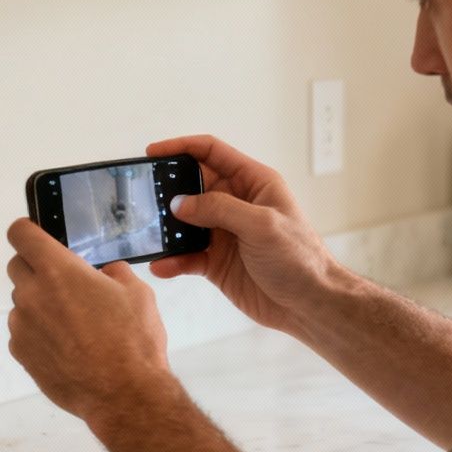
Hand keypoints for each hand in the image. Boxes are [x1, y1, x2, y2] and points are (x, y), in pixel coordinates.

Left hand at [5, 218, 175, 430]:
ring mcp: (21, 326)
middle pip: (17, 266)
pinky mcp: (20, 353)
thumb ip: (113, 273)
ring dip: (39, 304)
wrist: (122, 395)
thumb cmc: (133, 339)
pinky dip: (38, 333)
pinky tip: (65, 348)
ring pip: (21, 302)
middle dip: (36, 268)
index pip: (20, 233)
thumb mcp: (136, 292)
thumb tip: (103, 273)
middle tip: (65, 284)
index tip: (38, 237)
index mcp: (57, 270)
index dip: (27, 231)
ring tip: (72, 324)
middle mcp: (31, 294)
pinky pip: (23, 332)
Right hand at [145, 135, 340, 336]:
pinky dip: (173, 260)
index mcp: (253, 183)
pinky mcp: (217, 262)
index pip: (212, 153)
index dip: (182, 147)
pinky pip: (187, 256)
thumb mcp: (261, 224)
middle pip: (193, 186)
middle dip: (168, 190)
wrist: (309, 305)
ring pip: (185, 222)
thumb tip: (181, 203)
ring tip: (147, 233)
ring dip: (167, 228)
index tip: (153, 152)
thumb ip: (219, 208)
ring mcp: (225, 233)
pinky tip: (161, 265)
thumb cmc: (300, 258)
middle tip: (143, 196)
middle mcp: (237, 204)